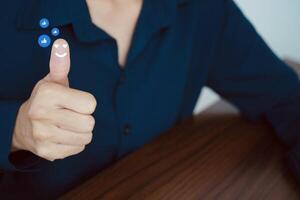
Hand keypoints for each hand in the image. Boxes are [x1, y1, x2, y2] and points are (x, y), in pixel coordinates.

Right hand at [11, 39, 96, 160]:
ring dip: (82, 132)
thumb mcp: (52, 81)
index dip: (86, 103)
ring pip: (87, 137)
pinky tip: (63, 136)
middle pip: (90, 123)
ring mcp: (44, 136)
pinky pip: (79, 148)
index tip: (74, 102)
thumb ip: (60, 63)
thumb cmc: (45, 100)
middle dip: (85, 118)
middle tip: (72, 115)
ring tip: (68, 125)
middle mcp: (42, 115)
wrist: (21, 126)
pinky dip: (75, 143)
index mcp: (48, 94)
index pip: (91, 104)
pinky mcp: (48, 152)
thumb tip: (62, 42)